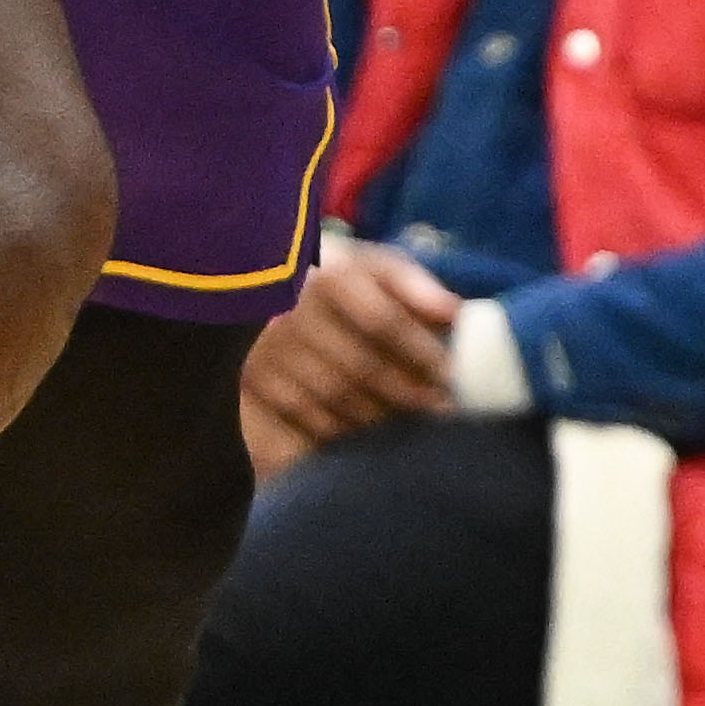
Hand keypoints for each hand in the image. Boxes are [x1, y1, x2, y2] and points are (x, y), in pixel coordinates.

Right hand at [243, 239, 461, 457]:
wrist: (263, 284)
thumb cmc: (337, 279)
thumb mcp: (374, 266)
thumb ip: (415, 285)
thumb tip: (455, 313)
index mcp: (328, 276)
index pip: (384, 321)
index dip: (422, 353)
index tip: (450, 376)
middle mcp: (292, 313)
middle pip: (361, 368)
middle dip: (407, 394)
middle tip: (438, 410)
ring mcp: (266, 352)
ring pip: (334, 402)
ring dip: (378, 419)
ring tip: (408, 427)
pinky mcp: (249, 384)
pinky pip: (301, 423)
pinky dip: (338, 436)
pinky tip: (363, 439)